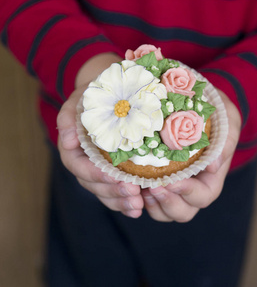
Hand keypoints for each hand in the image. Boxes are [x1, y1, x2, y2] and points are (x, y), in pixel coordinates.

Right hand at [57, 53, 142, 217]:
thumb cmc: (94, 98)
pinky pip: (115, 192)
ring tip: (138, 206)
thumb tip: (67, 140)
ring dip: (121, 201)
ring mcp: (98, 171)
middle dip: (113, 191)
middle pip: (94, 184)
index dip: (95, 174)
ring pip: (105, 192)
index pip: (79, 166)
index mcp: (73, 149)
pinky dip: (125, 202)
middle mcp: (84, 163)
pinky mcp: (112, 174)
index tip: (114, 176)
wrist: (110, 97)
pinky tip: (139, 208)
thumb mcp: (79, 100)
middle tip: (133, 194)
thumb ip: (68, 118)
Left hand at [142, 90, 240, 221]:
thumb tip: (213, 166)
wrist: (198, 105)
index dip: (189, 193)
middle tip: (153, 187)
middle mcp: (190, 186)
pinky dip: (136, 198)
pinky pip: (145, 199)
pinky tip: (129, 183)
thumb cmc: (215, 115)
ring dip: (151, 204)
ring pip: (163, 211)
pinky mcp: (154, 179)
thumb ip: (225, 143)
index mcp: (209, 178)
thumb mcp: (227, 122)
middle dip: (168, 203)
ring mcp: (171, 186)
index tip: (174, 180)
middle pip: (183, 211)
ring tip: (140, 187)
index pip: (203, 196)